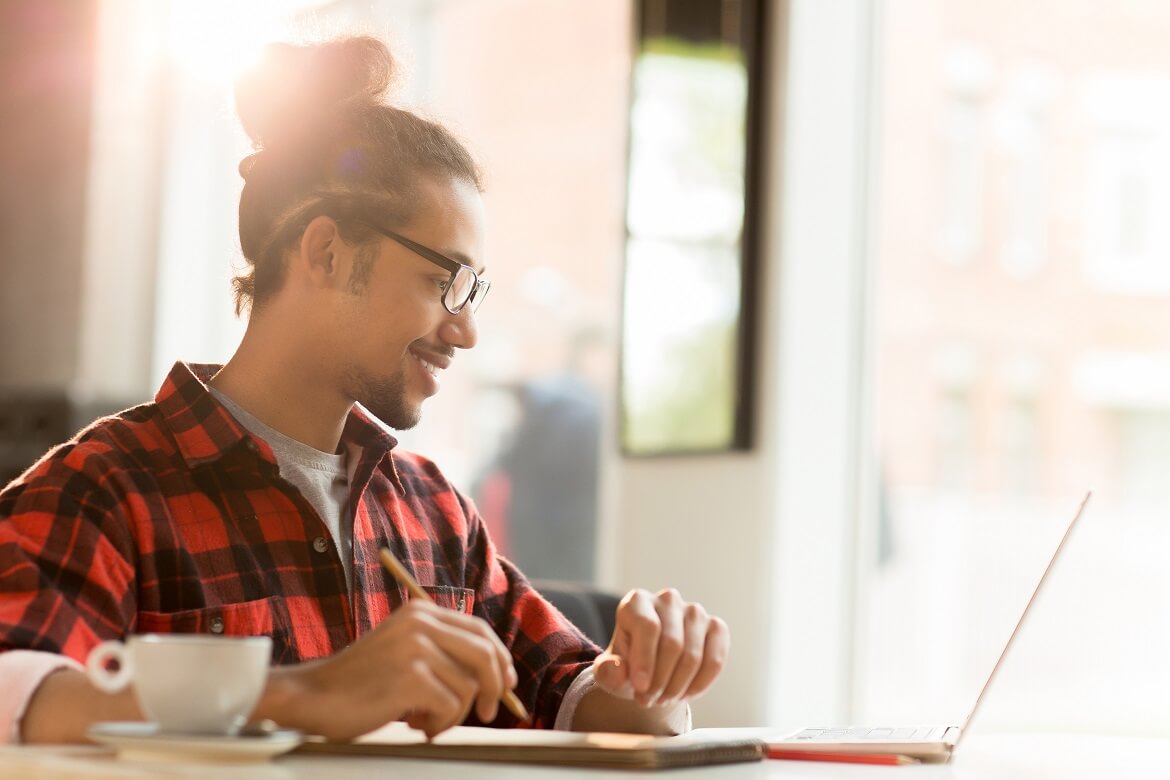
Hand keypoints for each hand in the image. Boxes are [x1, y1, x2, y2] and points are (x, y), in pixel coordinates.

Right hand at [273, 599, 516, 739]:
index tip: (507, 683)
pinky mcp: (410, 677)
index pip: (479, 630)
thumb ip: (441, 653)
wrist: (312, 697)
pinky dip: (439, 724)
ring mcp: (415, 648)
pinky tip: (415, 725)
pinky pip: (451, 707)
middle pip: (485, 652)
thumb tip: (497, 676)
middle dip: (496, 686)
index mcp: (420, 611)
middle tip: (489, 712)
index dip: (500, 659)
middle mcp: (420, 622)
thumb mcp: (403, 652)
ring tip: (424, 720)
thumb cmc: (359, 684)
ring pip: (469, 686)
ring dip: (453, 714)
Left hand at [592, 588, 728, 708]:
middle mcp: (668, 600)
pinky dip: (700, 684)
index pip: (648, 626)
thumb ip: (606, 672)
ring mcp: (695, 612)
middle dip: (660, 680)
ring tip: (663, 699)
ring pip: (693, 655)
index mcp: (637, 601)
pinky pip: (715, 660)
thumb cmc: (627, 666)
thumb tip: (616, 670)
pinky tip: (685, 694)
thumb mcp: (609, 672)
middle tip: (648, 701)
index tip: (640, 688)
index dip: (645, 661)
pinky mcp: (716, 627)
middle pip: (672, 643)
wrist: (650, 668)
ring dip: (678, 686)